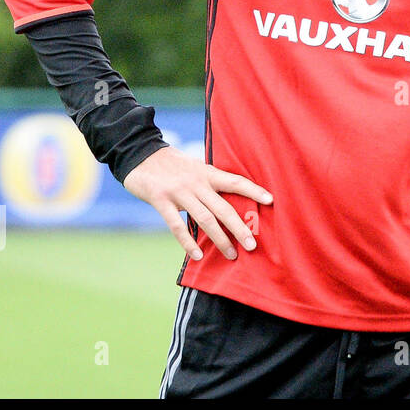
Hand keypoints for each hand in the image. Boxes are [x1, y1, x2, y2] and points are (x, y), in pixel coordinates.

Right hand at [123, 147, 272, 260]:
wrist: (139, 153)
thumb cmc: (171, 164)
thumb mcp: (194, 168)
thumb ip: (209, 182)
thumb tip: (228, 199)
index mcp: (207, 173)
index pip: (236, 182)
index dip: (254, 190)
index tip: (271, 200)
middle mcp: (197, 182)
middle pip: (223, 207)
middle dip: (239, 227)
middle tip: (252, 245)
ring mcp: (179, 192)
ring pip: (205, 219)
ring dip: (219, 239)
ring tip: (231, 255)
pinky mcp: (161, 200)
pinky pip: (176, 226)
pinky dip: (188, 243)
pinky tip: (197, 256)